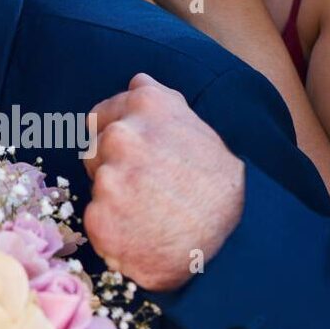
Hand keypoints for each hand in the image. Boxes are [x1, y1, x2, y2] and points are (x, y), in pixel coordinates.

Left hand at [83, 74, 244, 290]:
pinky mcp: (100, 216)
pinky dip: (113, 228)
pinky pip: (95, 218)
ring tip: (152, 211)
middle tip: (150, 188)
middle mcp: (123, 134)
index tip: (138, 157)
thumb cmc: (217, 186)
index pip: (99, 117)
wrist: (237, 247)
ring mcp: (110, 176)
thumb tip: (137, 81)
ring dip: (115, 198)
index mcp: (146, 105)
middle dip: (112, 166)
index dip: (114, 139)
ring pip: (96, 185)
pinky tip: (143, 233)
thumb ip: (160, 104)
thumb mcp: (196, 130)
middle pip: (92, 149)